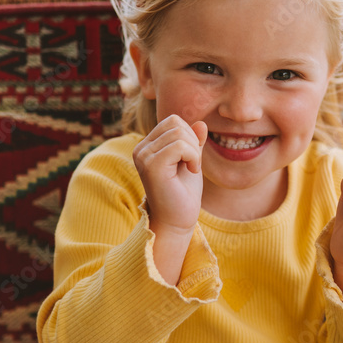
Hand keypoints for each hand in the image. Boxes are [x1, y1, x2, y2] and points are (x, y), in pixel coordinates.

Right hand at [132, 116, 206, 233]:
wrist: (178, 221)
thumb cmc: (184, 194)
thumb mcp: (191, 161)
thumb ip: (193, 142)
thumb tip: (201, 123)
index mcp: (147, 146)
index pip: (173, 121)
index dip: (190, 136)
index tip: (191, 159)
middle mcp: (141, 149)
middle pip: (176, 123)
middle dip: (193, 142)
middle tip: (193, 165)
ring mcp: (143, 156)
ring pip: (180, 133)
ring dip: (195, 151)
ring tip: (191, 169)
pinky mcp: (151, 165)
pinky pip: (180, 145)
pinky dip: (193, 157)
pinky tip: (192, 171)